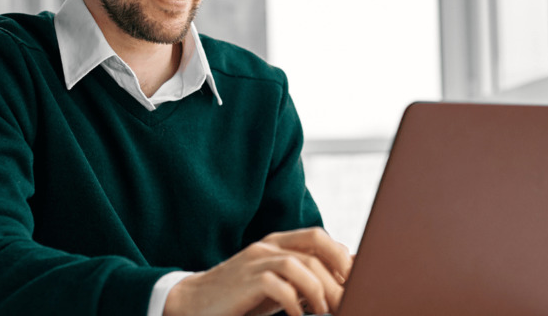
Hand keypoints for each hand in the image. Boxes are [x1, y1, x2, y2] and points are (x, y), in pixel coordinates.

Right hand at [163, 227, 352, 315]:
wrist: (192, 303)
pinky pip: (279, 286)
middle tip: (347, 299)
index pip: (318, 238)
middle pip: (315, 250)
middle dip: (337, 276)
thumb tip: (341, 283)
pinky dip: (295, 303)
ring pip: (301, 266)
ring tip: (325, 310)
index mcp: (277, 244)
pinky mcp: (246, 281)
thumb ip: (302, 278)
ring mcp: (256, 262)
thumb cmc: (240, 298)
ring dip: (320, 291)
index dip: (341, 256)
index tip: (355, 279)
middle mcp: (268, 247)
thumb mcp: (276, 285)